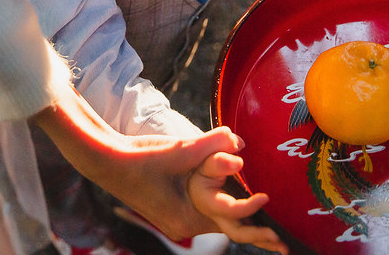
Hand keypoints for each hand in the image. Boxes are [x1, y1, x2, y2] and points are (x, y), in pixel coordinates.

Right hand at [32, 88, 285, 249]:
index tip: (269, 201)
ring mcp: (176, 218)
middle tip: (283, 247)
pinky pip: (203, 212)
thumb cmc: (139, 158)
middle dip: (255, 236)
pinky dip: (222, 211)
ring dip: (240, 222)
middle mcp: (182, 224)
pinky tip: (234, 206)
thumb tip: (239, 143)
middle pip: (227, 230)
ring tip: (267, 233)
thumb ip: (211, 146)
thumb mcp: (180, 152)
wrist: (104, 161)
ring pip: (216, 220)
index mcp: (186, 218)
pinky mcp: (171, 208)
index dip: (253, 216)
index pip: (229, 222)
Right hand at [187, 143, 287, 253]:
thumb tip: (238, 161)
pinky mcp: (235, 218)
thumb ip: (217, 148)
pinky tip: (281, 240)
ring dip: (264, 241)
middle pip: (237, 232)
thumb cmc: (200, 159)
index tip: (266, 198)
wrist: (194, 170)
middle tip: (276, 236)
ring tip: (284, 247)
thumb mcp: (203, 152)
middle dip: (257, 236)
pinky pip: (250, 230)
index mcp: (209, 200)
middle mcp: (217, 215)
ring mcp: (226, 219)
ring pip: (245, 234)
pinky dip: (264, 237)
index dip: (248, 207)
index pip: (230, 209)